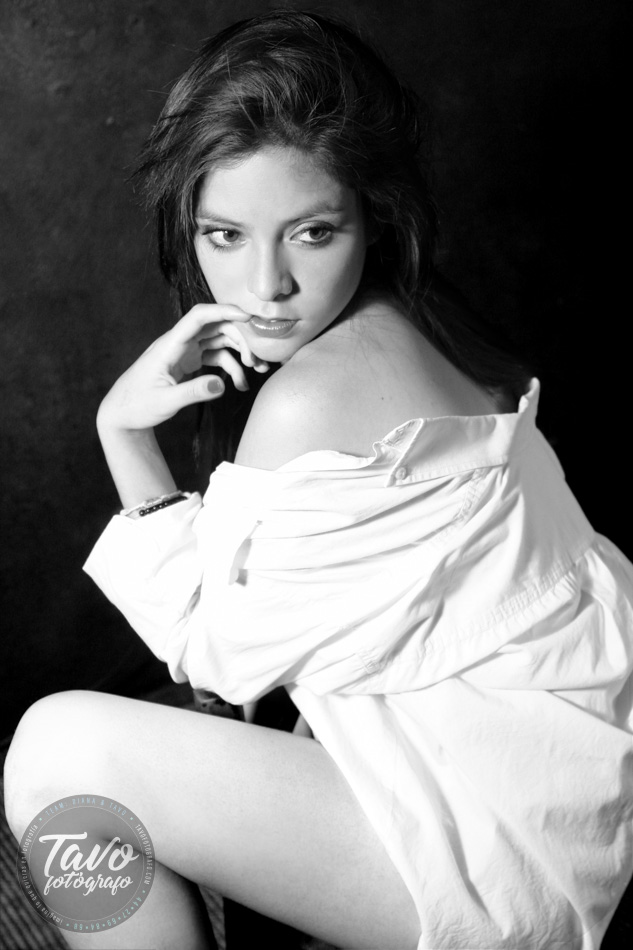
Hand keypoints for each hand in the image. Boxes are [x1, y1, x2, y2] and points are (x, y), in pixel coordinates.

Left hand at [97, 304, 268, 431]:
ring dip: (241, 352)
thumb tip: (221, 385)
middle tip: (259, 360)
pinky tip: (240, 384)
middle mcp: (179, 342)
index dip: (224, 311)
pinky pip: (216, 356)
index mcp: (170, 345)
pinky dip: (232, 367)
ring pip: (220, 340)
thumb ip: (193, 393)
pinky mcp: (189, 361)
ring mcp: (185, 351)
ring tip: (258, 371)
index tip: (249, 316)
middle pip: (216, 326)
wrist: (122, 413)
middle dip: (242, 338)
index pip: (199, 317)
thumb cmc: (137, 405)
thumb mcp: (165, 402)